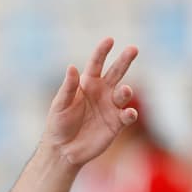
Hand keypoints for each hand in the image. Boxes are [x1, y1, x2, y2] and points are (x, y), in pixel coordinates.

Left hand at [41, 38, 138, 166]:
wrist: (62, 151)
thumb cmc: (58, 125)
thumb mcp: (59, 105)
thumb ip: (68, 87)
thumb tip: (72, 67)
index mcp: (87, 85)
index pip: (97, 64)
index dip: (102, 52)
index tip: (109, 40)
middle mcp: (102, 93)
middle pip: (116, 72)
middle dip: (125, 60)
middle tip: (133, 49)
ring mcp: (111, 107)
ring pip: (124, 93)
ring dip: (125, 91)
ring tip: (123, 91)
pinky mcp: (117, 123)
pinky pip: (128, 115)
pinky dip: (130, 113)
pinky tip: (127, 113)